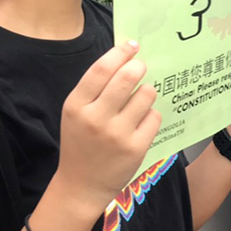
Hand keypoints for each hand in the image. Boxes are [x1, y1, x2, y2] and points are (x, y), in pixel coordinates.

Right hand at [54, 42, 161, 215]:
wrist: (81, 185)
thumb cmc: (81, 142)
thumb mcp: (76, 113)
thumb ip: (95, 89)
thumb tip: (124, 58)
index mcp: (76, 106)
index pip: (101, 69)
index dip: (120, 53)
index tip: (132, 45)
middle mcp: (95, 118)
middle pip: (126, 78)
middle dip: (138, 67)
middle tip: (141, 67)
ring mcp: (117, 134)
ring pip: (145, 95)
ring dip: (147, 91)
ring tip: (141, 98)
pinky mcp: (135, 148)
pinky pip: (154, 117)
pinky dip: (152, 114)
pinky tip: (143, 121)